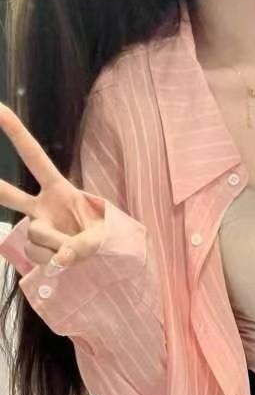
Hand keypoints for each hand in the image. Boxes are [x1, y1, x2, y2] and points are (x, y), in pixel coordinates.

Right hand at [0, 104, 104, 271]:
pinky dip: (52, 262)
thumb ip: (81, 245)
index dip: (15, 132)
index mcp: (59, 188)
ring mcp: (36, 226)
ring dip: (57, 246)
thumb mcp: (101, 235)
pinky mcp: (35, 247)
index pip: (34, 156)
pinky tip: (63, 261)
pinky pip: (36, 255)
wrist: (105, 259)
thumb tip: (61, 260)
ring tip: (75, 251)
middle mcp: (41, 205)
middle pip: (8, 194)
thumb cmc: (105, 236)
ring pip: (35, 235)